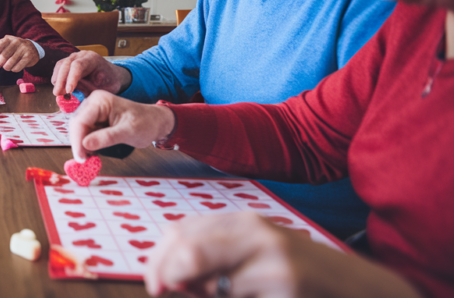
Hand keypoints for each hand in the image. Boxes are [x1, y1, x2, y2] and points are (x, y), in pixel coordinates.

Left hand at [0, 35, 40, 73]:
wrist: (32, 49)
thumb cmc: (13, 50)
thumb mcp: (3, 49)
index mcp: (8, 39)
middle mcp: (16, 42)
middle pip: (4, 55)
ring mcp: (23, 48)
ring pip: (10, 62)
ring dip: (6, 67)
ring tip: (6, 67)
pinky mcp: (29, 56)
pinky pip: (18, 67)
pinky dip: (13, 69)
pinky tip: (14, 68)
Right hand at [51, 50, 130, 94]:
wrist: (112, 76)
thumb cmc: (109, 82)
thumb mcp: (102, 89)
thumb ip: (88, 92)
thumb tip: (73, 99)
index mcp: (93, 59)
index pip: (78, 66)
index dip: (71, 78)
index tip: (68, 91)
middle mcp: (82, 56)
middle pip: (66, 64)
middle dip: (61, 80)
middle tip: (57, 94)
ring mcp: (74, 58)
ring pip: (60, 65)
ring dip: (57, 79)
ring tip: (58, 93)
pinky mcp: (69, 63)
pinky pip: (59, 69)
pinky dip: (57, 79)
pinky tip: (59, 89)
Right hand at [68, 90, 174, 161]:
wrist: (155, 122)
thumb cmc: (145, 123)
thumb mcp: (128, 132)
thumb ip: (107, 137)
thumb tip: (85, 145)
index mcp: (100, 100)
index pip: (81, 121)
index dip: (77, 140)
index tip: (81, 158)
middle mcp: (93, 103)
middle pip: (76, 125)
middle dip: (78, 143)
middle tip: (84, 161)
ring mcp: (92, 112)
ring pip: (78, 131)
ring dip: (81, 145)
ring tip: (89, 159)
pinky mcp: (94, 121)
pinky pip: (85, 134)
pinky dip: (86, 145)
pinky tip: (92, 153)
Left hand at [145, 212, 420, 297]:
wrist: (359, 287)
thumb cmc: (299, 277)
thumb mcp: (254, 258)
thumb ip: (214, 259)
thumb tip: (167, 279)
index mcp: (242, 223)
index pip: (180, 232)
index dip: (158, 261)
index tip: (155, 286)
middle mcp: (255, 232)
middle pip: (188, 250)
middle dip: (168, 277)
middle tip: (165, 293)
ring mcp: (273, 257)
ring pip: (210, 282)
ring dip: (205, 294)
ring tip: (223, 295)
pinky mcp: (287, 282)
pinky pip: (237, 295)